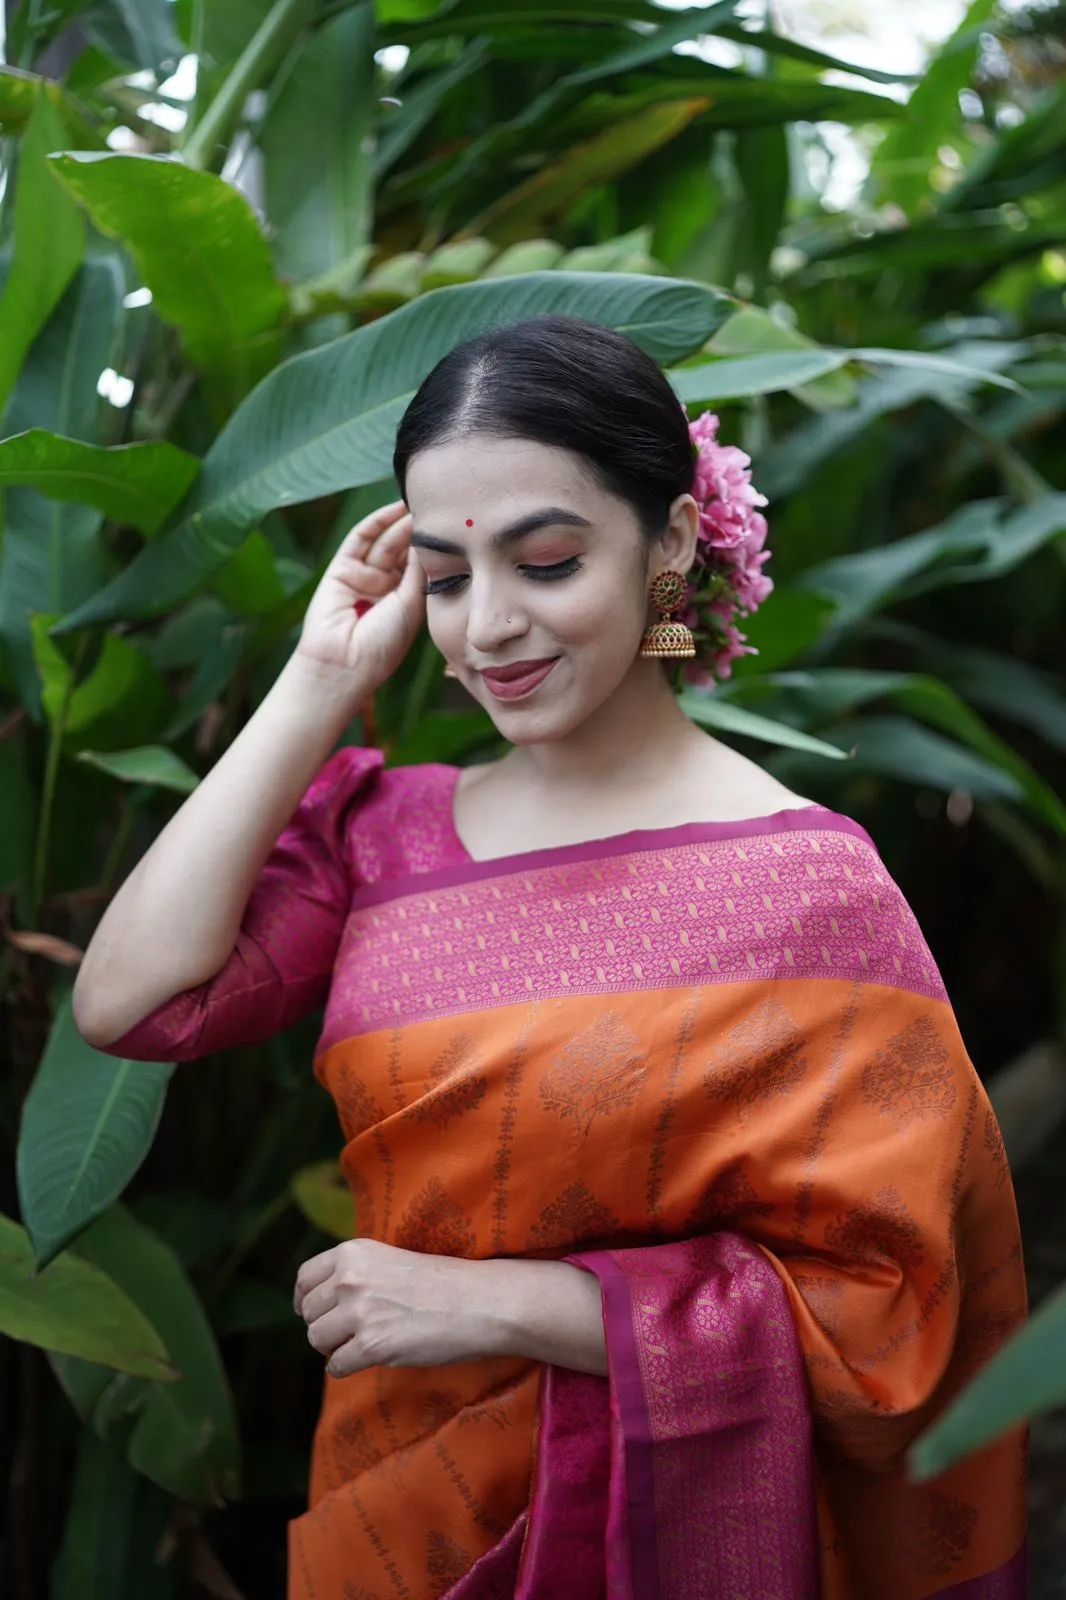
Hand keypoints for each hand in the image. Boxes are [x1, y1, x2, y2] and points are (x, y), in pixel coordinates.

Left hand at [294, 1239, 489, 1376]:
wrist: (477, 1301)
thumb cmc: (440, 1282)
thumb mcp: (388, 1260)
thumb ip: (354, 1273)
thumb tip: (319, 1303)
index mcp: (353, 1252)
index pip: (305, 1279)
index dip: (306, 1300)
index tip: (313, 1313)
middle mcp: (350, 1278)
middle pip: (309, 1314)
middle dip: (325, 1327)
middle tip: (351, 1333)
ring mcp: (359, 1312)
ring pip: (317, 1340)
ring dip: (334, 1348)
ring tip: (361, 1344)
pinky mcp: (372, 1346)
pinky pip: (336, 1365)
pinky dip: (346, 1368)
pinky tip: (368, 1360)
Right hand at [296, 500, 425, 690]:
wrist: (344, 663)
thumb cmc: (384, 644)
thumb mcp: (412, 604)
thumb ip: (420, 571)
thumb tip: (431, 540)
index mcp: (404, 602)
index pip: (421, 567)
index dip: (435, 547)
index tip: (456, 526)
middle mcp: (384, 588)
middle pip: (403, 551)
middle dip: (419, 530)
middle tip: (441, 508)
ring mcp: (362, 578)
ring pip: (385, 543)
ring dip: (402, 523)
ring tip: (422, 503)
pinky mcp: (341, 569)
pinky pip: (360, 540)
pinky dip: (377, 522)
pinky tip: (395, 509)